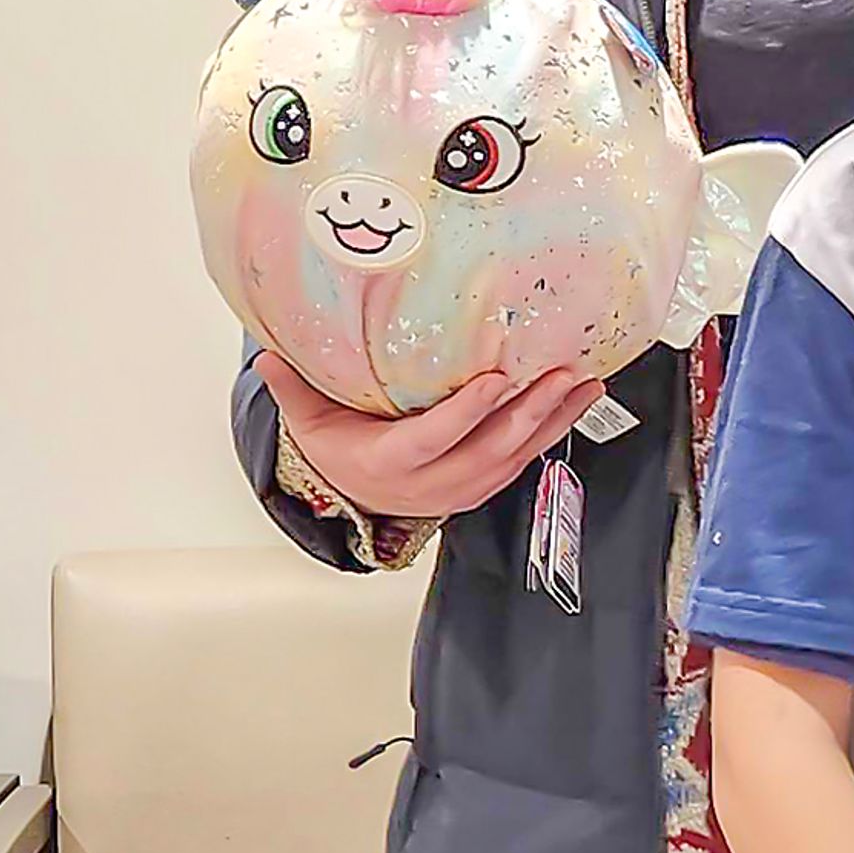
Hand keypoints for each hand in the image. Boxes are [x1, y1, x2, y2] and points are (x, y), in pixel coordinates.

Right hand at [257, 352, 606, 520]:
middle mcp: (435, 483)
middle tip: (561, 374)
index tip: (496, 381)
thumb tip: (267, 355)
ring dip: (555, 419)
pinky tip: (579, 399)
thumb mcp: (311, 423)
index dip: (466, 413)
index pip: (434, 439)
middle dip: (530, 412)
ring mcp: (465, 488)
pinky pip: (526, 458)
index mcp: (392, 464)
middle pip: (489, 450)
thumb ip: (295, 389)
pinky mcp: (486, 486)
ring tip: (586, 382)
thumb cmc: (339, 450)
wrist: (358, 497)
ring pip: (518, 456)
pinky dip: (555, 429)